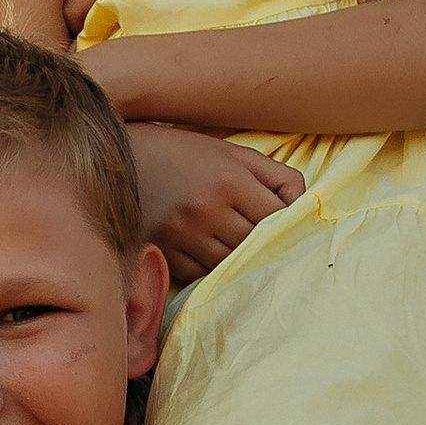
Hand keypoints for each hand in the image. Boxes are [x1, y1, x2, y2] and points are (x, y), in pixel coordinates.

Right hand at [126, 123, 304, 285]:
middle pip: (255, 243)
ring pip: (230, 263)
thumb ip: (276, 176)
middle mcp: (206, 208)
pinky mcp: (163, 251)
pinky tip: (203, 248)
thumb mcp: (232, 152)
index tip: (283, 225)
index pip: (277, 217)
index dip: (285, 223)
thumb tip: (304, 206)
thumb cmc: (184, 153)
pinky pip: (200, 273)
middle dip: (261, 242)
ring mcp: (182, 233)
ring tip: (229, 241)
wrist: (121, 157)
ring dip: (235, 257)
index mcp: (229, 179)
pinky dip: (207, 265)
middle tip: (260, 238)